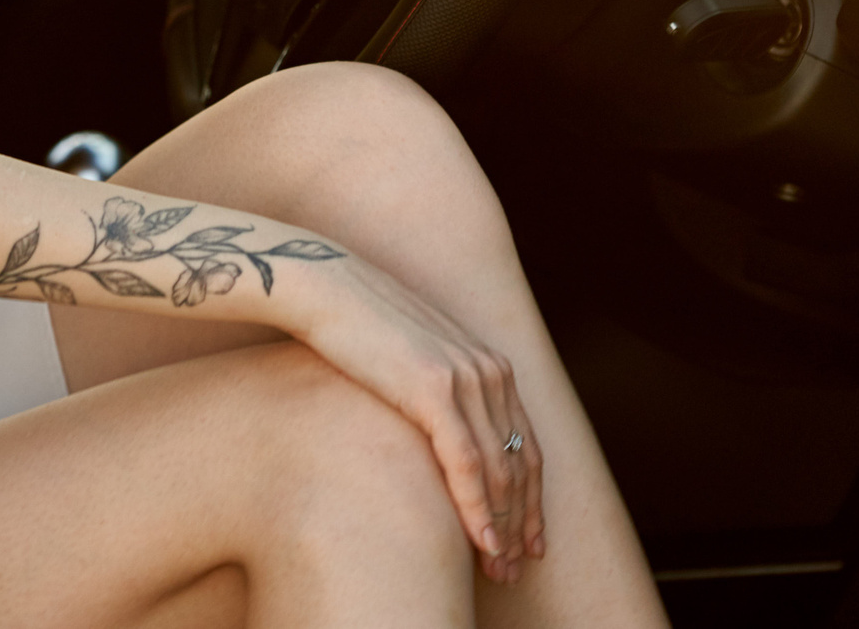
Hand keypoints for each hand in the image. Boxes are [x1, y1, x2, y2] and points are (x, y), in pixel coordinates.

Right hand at [296, 253, 543, 584]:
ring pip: (500, 471)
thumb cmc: (358, 328)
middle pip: (520, 464)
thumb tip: (439, 436)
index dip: (532, 500)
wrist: (326, 288)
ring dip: (503, 526)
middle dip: (522, 523)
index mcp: (489, 366)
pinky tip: (483, 540)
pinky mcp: (436, 390)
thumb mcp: (414, 363)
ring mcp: (467, 380)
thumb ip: (439, 395)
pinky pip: (468, 464)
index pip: (526, 446)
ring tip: (500, 568)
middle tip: (515, 570)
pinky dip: (479, 508)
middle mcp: (489, 372)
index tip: (530, 541)